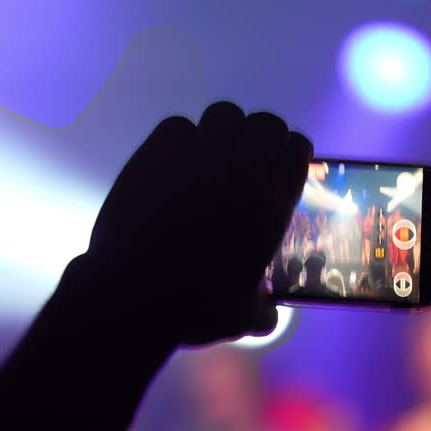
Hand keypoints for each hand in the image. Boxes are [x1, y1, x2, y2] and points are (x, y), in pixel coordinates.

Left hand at [75, 101, 310, 346]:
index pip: (297, 149)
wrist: (132, 294)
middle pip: (266, 124)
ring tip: (212, 153)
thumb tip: (269, 315)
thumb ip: (262, 310)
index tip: (281, 166)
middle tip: (248, 158)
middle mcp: (240, 169)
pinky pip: (177, 125)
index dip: (291, 155)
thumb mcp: (241, 317)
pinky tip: (173, 161)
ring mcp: (197, 155)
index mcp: (270, 202)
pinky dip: (179, 137)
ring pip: (225, 113)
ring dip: (224, 129)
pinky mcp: (155, 153)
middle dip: (262, 136)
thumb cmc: (193, 308)